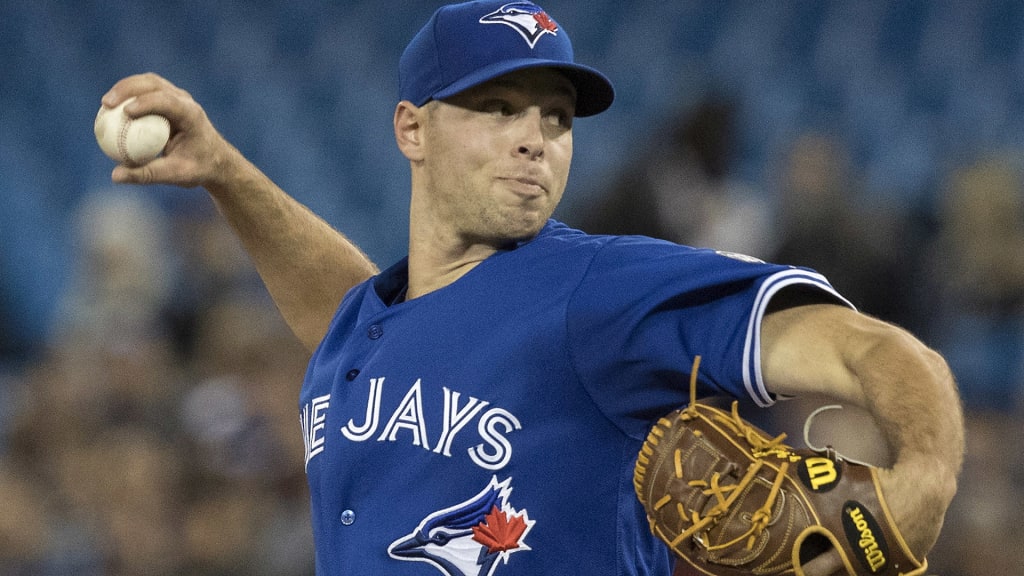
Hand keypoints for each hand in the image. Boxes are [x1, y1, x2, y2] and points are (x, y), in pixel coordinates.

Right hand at [100, 73, 241, 189]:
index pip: (167, 101)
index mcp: (192, 115)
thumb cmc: (198, 168)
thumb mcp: (175, 175)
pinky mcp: (168, 100)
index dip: (145, 103)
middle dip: (127, 89)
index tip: (125, 112)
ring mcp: (177, 98)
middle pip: (153, 84)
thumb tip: (115, 176)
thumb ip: (146, 175)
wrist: (215, 161)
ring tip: (106, 103)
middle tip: (106, 104)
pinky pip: (145, 92)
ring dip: (125, 88)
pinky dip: (128, 96)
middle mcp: (185, 101)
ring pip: (148, 82)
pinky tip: (112, 109)